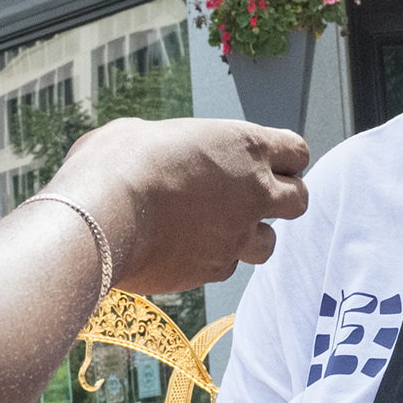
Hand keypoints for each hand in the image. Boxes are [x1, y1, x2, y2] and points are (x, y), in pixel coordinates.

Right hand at [50, 118, 309, 291]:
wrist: (102, 221)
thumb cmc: (117, 165)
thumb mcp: (144, 133)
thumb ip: (174, 146)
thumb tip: (160, 153)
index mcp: (244, 146)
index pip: (297, 152)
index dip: (284, 158)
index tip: (266, 163)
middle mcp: (253, 193)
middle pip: (300, 200)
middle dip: (280, 200)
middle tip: (251, 198)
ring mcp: (236, 236)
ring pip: (268, 243)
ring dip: (250, 236)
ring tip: (217, 228)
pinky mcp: (213, 270)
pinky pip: (226, 267)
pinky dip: (212, 260)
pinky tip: (182, 249)